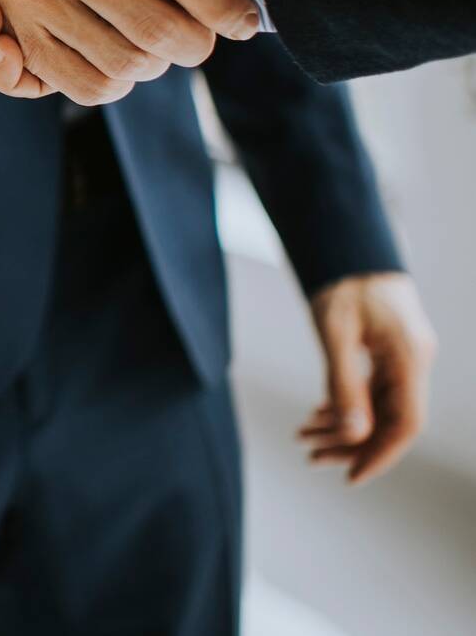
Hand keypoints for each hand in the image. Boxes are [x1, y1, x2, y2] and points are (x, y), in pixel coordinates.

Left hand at [301, 273, 437, 484]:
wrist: (346, 241)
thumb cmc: (342, 279)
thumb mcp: (335, 330)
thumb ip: (344, 381)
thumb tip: (352, 433)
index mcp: (409, 357)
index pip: (406, 424)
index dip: (380, 455)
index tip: (351, 477)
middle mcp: (412, 360)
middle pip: (389, 419)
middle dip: (351, 442)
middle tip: (310, 455)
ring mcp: (403, 356)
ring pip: (378, 405)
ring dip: (344, 424)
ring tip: (304, 435)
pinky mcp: (388, 350)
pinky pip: (372, 388)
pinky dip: (347, 402)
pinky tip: (319, 412)